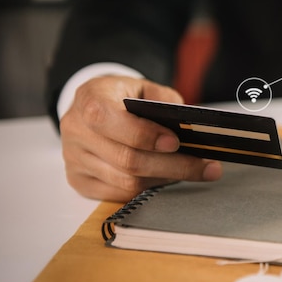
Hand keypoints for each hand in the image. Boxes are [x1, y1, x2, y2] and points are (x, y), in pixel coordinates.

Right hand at [59, 76, 221, 200]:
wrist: (92, 108)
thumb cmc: (122, 98)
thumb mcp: (143, 88)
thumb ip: (162, 100)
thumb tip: (185, 123)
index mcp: (89, 99)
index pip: (110, 120)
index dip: (145, 135)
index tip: (176, 142)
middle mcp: (76, 130)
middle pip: (127, 159)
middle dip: (173, 165)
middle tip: (206, 167)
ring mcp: (74, 160)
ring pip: (126, 181)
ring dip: (166, 179)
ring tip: (195, 172)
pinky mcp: (80, 181)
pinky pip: (120, 194)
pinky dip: (149, 188)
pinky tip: (169, 179)